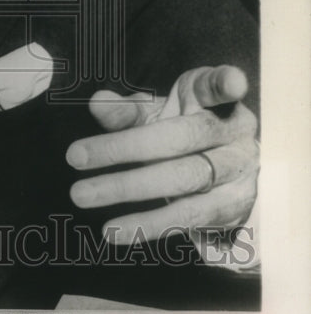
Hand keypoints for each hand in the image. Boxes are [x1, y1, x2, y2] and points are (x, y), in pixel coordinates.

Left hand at [66, 65, 258, 244]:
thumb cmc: (183, 132)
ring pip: (182, 179)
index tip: (233, 83)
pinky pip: (186, 216)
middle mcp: (234, 133)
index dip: (225, 83)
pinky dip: (147, 225)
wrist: (223, 175)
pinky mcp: (231, 207)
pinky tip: (114, 230)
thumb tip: (97, 102)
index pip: (218, 86)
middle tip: (75, 156)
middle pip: (180, 138)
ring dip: (127, 187)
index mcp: (213, 100)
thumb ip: (128, 111)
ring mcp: (237, 171)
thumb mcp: (158, 116)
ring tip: (83, 194)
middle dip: (124, 147)